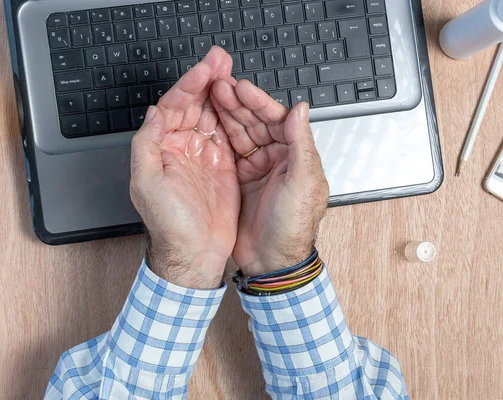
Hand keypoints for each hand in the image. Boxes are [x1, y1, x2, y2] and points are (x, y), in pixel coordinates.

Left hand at [130, 47, 238, 289]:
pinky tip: (240, 101)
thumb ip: (147, 144)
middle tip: (220, 59)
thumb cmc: (169, 225)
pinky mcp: (223, 165)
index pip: (173, 107)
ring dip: (221, 92)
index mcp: (161, 148)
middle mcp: (181, 148)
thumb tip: (153, 112)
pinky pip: (229, 133)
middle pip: (193, 105)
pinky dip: (234, 115)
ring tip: (231, 72)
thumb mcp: (146, 183)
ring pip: (211, 114)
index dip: (189, 85)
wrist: (195, 253)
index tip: (205, 69)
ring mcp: (203, 155)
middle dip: (206, 80)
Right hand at [211, 78, 328, 276]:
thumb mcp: (301, 183)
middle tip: (218, 85)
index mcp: (297, 156)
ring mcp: (258, 168)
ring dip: (227, 115)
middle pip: (257, 123)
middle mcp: (278, 159)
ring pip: (241, 134)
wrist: (271, 261)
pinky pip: (230, 151)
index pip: (277, 120)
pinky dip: (219, 136)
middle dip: (238, 103)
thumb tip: (301, 109)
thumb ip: (301, 144)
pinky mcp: (242, 179)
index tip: (240, 87)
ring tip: (210, 97)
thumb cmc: (292, 227)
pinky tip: (208, 122)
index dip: (258, 102)